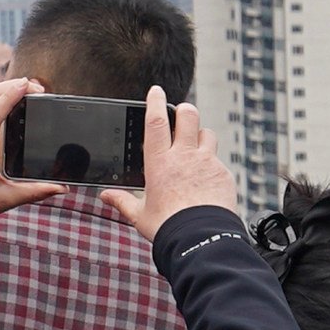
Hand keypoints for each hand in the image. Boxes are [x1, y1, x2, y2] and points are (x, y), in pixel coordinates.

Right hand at [110, 93, 241, 235]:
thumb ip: (122, 201)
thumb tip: (105, 195)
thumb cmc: (167, 227)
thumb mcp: (139, 215)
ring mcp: (207, 162)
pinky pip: (219, 160)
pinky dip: (212, 163)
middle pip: (188, 115)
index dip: (154, 101)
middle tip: (181, 113)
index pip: (156, 121)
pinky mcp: (223, 173)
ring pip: (207, 133)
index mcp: (160, 162)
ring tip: (195, 146)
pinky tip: (207, 178)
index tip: (155, 90)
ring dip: (201, 135)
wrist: (200, 239)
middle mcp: (185, 156)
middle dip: (184, 109)